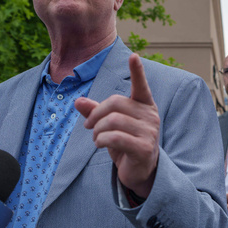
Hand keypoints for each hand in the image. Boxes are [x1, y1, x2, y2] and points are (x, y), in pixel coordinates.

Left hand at [76, 54, 159, 197]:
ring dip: (97, 130)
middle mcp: (150, 116)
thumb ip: (95, 112)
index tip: (133, 56)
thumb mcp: (109, 126)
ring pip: (113, 121)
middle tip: (89, 126)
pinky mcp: (144, 148)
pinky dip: (101, 140)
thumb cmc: (125, 143)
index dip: (137, 71)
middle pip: (115, 103)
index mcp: (144, 106)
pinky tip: (100, 145)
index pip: (141, 86)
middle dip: (96, 114)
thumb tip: (77, 101)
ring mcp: (149, 132)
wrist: (140, 171)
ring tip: (96, 138)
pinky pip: (116, 138)